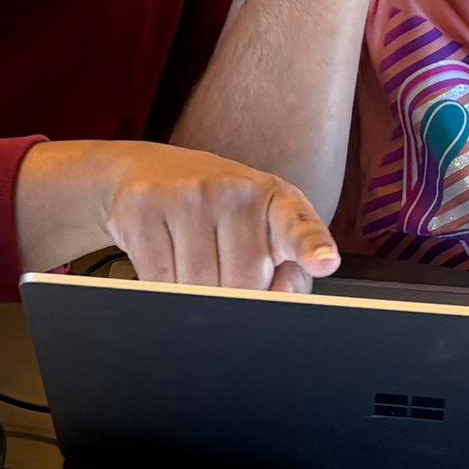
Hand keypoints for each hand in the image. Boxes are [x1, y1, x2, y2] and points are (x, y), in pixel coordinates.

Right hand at [18, 140, 337, 290]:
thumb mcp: (266, 237)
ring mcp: (188, 192)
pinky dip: (160, 282)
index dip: (311, 247)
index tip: (323, 262)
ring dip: (192, 290)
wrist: (151, 172)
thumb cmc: (222, 216)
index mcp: (278, 200)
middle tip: (222, 266)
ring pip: (195, 286)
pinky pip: (157, 278)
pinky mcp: (144, 204)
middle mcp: (235, 189)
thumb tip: (278, 296)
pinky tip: (165, 253)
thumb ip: (289, 275)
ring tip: (192, 257)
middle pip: (241, 284)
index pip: (298, 228)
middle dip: (232, 293)